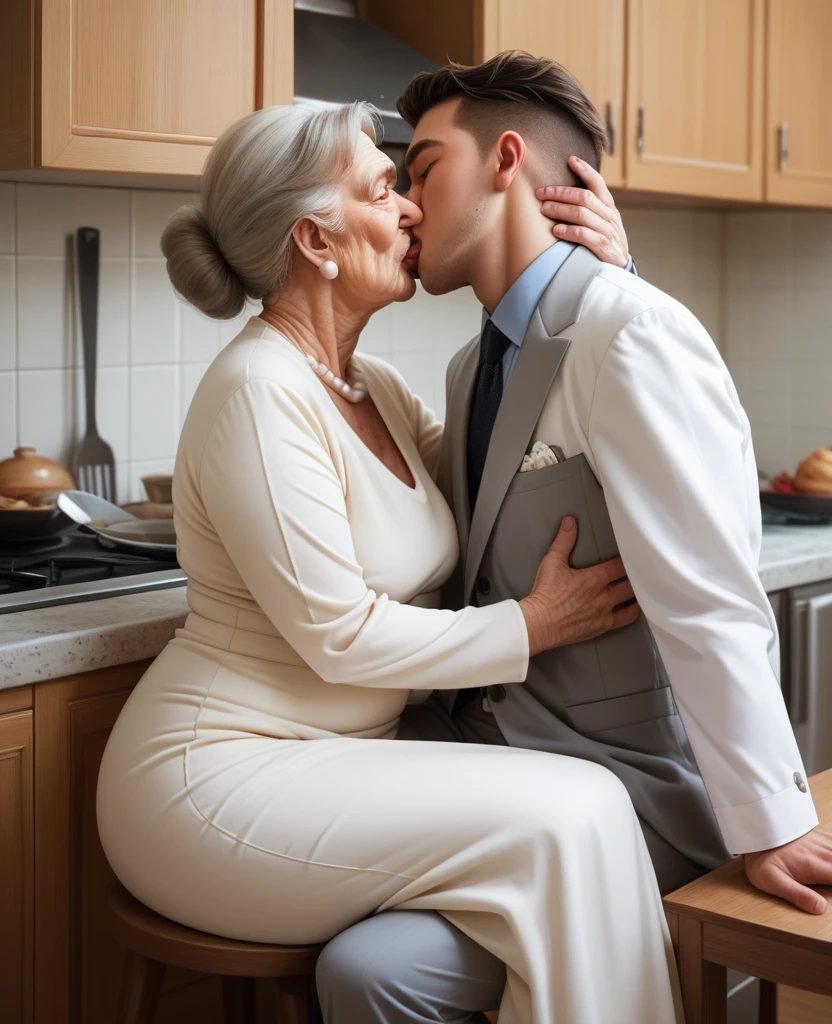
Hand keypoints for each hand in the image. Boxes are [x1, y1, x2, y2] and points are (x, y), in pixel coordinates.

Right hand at [519, 515, 639, 657]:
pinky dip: (633, 612)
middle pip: (630, 584)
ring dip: (637, 595)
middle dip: (635, 577)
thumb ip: (564, 541)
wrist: (539, 623)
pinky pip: (626, 620)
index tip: (633, 556)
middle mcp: (604, 596)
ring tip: (639, 589)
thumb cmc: (545, 594)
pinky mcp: (603, 627)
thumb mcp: (552, 562)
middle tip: (639, 572)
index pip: (621, 566)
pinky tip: (634, 608)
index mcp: (595, 578)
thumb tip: (570, 522)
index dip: (628, 560)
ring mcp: (605, 613)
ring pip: (633, 602)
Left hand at [537, 155, 629, 267]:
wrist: (620, 268)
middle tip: (541, 193)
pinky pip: (583, 235)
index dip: (585, 170)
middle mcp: (609, 215)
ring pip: (581, 213)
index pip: (598, 183)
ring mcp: (607, 231)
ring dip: (560, 209)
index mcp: (609, 206)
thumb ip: (591, 209)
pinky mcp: (602, 247)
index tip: (570, 160)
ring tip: (544, 209)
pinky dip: (568, 231)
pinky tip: (555, 230)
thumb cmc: (606, 242)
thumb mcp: (603, 221)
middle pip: (583, 197)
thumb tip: (565, 196)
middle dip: (560, 192)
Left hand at [745, 829, 831, 913]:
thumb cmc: (762, 858)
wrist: (754, 830)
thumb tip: (821, 908)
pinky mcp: (822, 838)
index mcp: (817, 867)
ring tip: (830, 878)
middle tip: (831, 884)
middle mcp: (826, 854)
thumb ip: (798, 895)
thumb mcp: (772, 881)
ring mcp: (825, 844)